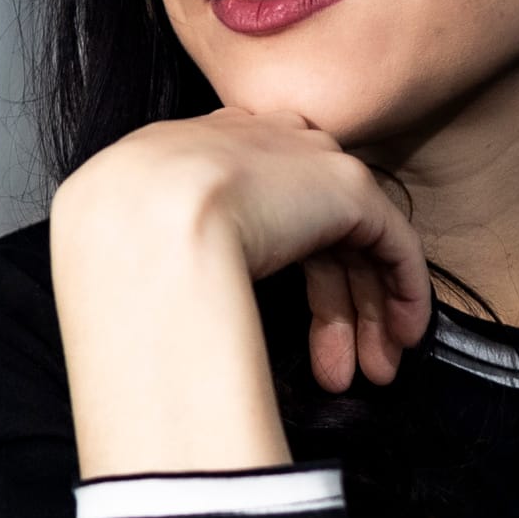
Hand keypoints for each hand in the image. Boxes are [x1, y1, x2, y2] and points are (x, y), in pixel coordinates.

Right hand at [57, 107, 430, 391]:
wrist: (142, 220)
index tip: (284, 328)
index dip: (281, 274)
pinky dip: (403, 290)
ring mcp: (305, 161)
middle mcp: (259, 144)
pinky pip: (391, 241)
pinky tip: (403, 336)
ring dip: (365, 314)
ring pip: (352, 242)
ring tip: (373, 373)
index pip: (258, 209)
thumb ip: (163, 252)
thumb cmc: (115, 247)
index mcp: (198, 151)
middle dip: (332, 305)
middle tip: (338, 369)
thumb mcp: (123, 239)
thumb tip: (166, 312)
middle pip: (309, 228)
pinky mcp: (348, 189)